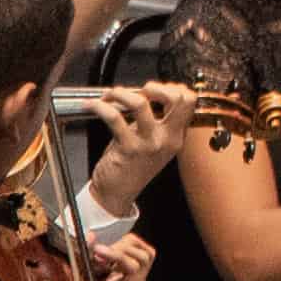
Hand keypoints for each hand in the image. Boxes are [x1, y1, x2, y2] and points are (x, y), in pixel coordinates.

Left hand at [71, 83, 193, 216]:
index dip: (171, 88)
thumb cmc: (130, 167)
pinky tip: (92, 106)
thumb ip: (155, 122)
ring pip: (141, 103)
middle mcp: (167, 139)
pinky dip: (100, 107)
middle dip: (156, 86)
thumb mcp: (153, 144)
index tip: (153, 90)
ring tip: (110, 95)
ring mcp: (149, 143)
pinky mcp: (128, 148)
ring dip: (121, 92)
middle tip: (139, 91)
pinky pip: (114, 118)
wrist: (116, 194)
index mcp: (175, 136)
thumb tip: (145, 96)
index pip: (188, 101)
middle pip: (177, 98)